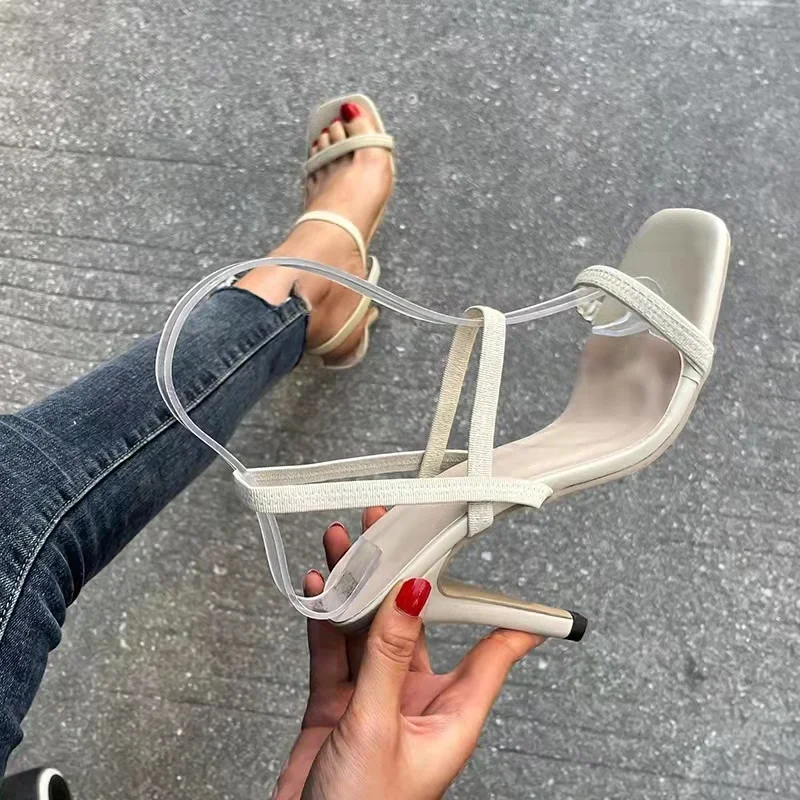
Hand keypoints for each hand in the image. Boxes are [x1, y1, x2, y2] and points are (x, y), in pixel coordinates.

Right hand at [274, 508, 544, 799]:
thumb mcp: (377, 726)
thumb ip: (388, 657)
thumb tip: (412, 597)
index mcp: (451, 715)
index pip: (493, 652)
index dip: (511, 617)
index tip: (525, 583)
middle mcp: (417, 702)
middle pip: (417, 625)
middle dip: (403, 578)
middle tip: (395, 534)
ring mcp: (375, 701)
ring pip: (368, 630)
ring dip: (354, 589)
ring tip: (345, 547)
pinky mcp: (338, 705)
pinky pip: (333, 651)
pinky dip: (324, 619)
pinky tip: (319, 589)